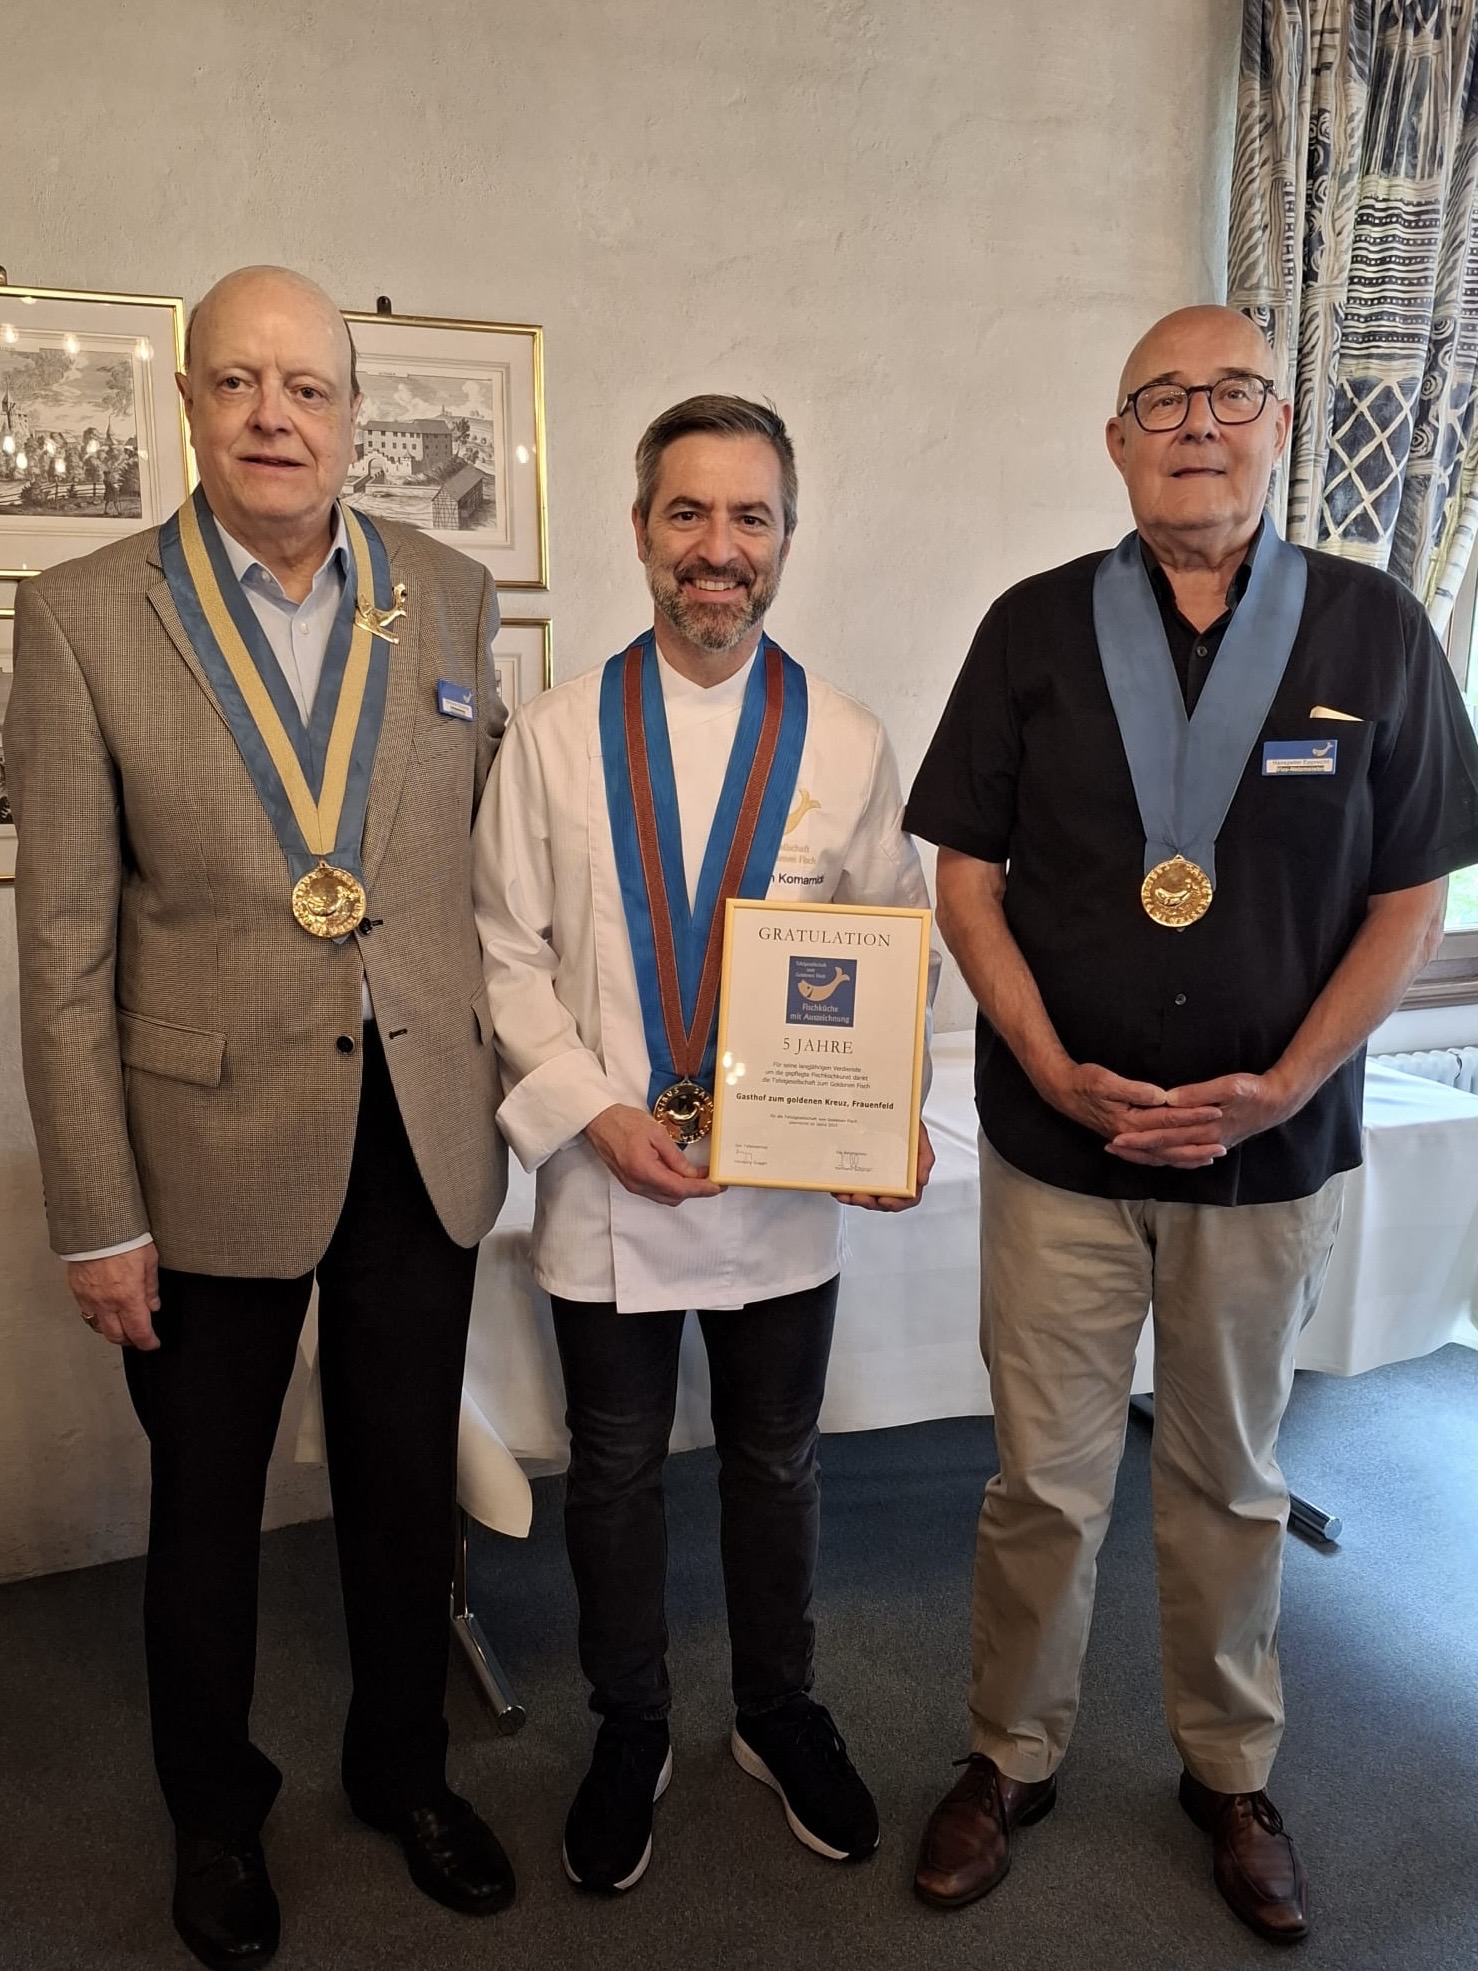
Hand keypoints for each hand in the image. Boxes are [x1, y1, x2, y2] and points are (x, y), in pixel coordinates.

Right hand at [67, 1242, 161, 1349]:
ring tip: (121, 1327)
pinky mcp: (77, 1291)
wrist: (95, 1226)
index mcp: (128, 1297)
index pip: (139, 1331)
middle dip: (129, 1341)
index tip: (153, 1344)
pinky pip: (86, 1313)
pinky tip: (104, 1313)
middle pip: (117, 1336)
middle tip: (138, 1338)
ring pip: (99, 1327)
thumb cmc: (124, 1239)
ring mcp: (89, 1298)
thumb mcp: (149, 1261)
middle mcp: (107, 1303)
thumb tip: (153, 1305)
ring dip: (112, 1331)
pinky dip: (97, 1318)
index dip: (147, 1342)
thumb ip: (151, 1287)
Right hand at [585, 1104, 723, 1206]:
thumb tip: (692, 1174)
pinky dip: (671, 1187)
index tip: (718, 1186)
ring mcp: (632, 1185)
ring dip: (683, 1190)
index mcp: (644, 1170)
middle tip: (712, 1178)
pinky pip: (656, 1192)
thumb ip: (675, 1157)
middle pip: (674, 1197)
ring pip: (665, 1197)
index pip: (679, 1188)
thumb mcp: (656, 1133)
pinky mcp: (631, 1182)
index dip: (701, 1189)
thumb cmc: (624, 1122)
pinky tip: (680, 1175)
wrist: (599, 1121)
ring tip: (699, 1176)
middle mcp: (637, 1184)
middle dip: (695, 1190)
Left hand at [836, 1120, 935, 1211]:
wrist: (894, 1112)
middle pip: (882, 1202)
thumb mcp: (921, 1139)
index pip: (906, 1199)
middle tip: (858, 1196)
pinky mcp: (863, 1173)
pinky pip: (854, 1186)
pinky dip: (845, 1190)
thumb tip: (922, 1180)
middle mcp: (893, 1180)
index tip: (885, 1199)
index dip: (896, 1203)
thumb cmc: (908, 1127)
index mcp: (909, 1178)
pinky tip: (838, 1188)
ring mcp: (877, 1178)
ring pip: (866, 1197)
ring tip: (844, 1194)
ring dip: (854, 1199)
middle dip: (869, 1202)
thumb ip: (925, 1159)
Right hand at [1043, 1061, 1222, 1150]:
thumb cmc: (1083, 1082)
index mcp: (1129, 1121)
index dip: (1193, 1115)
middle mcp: (1130, 1135)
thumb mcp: (1106, 1081)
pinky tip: (1183, 1158)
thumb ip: (1135, 1090)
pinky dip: (1171, 1159)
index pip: (1168, 1120)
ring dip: (1187, 1157)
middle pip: (1169, 1145)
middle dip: (1197, 1145)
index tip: (1216, 1111)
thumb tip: (1161, 1096)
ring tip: (1211, 1157)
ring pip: (1162, 1155)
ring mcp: (1128, 1140)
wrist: (1061, 1092)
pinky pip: (1153, 1155)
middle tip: (1223, 1146)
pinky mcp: (1127, 1138)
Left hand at [1107, 1071, 1294, 1167]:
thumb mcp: (1229, 1086)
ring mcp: (1210, 1144)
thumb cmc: (1254, 1090)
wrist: (1279, 1102)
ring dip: (1148, 1154)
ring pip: (1173, 1155)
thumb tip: (1169, 1099)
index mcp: (1205, 1129)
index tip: (1117, 1139)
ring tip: (1125, 1151)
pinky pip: (1185, 1155)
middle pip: (1164, 1150)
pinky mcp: (1214, 1141)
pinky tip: (1156, 1156)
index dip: (1139, 1139)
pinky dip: (1167, 1157)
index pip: (1165, 1137)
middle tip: (1110, 1147)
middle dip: (1136, 1150)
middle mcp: (1205, 1141)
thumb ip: (1199, 1094)